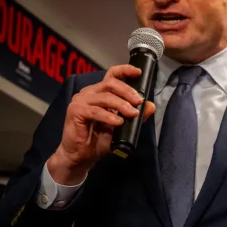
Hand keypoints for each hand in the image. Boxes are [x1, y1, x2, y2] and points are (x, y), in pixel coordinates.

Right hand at [47, 65, 156, 183]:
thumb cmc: (99, 140)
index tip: (138, 72)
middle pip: (111, 84)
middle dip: (128, 92)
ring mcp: (80, 101)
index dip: (125, 70)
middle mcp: (90, 93)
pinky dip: (109, 116)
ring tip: (132, 114)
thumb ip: (136, 116)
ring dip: (121, 105)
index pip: (112, 75)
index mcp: (100, 93)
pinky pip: (95, 111)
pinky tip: (118, 123)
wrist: (82, 156)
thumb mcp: (123, 127)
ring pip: (105, 96)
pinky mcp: (75, 111)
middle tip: (139, 102)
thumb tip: (151, 106)